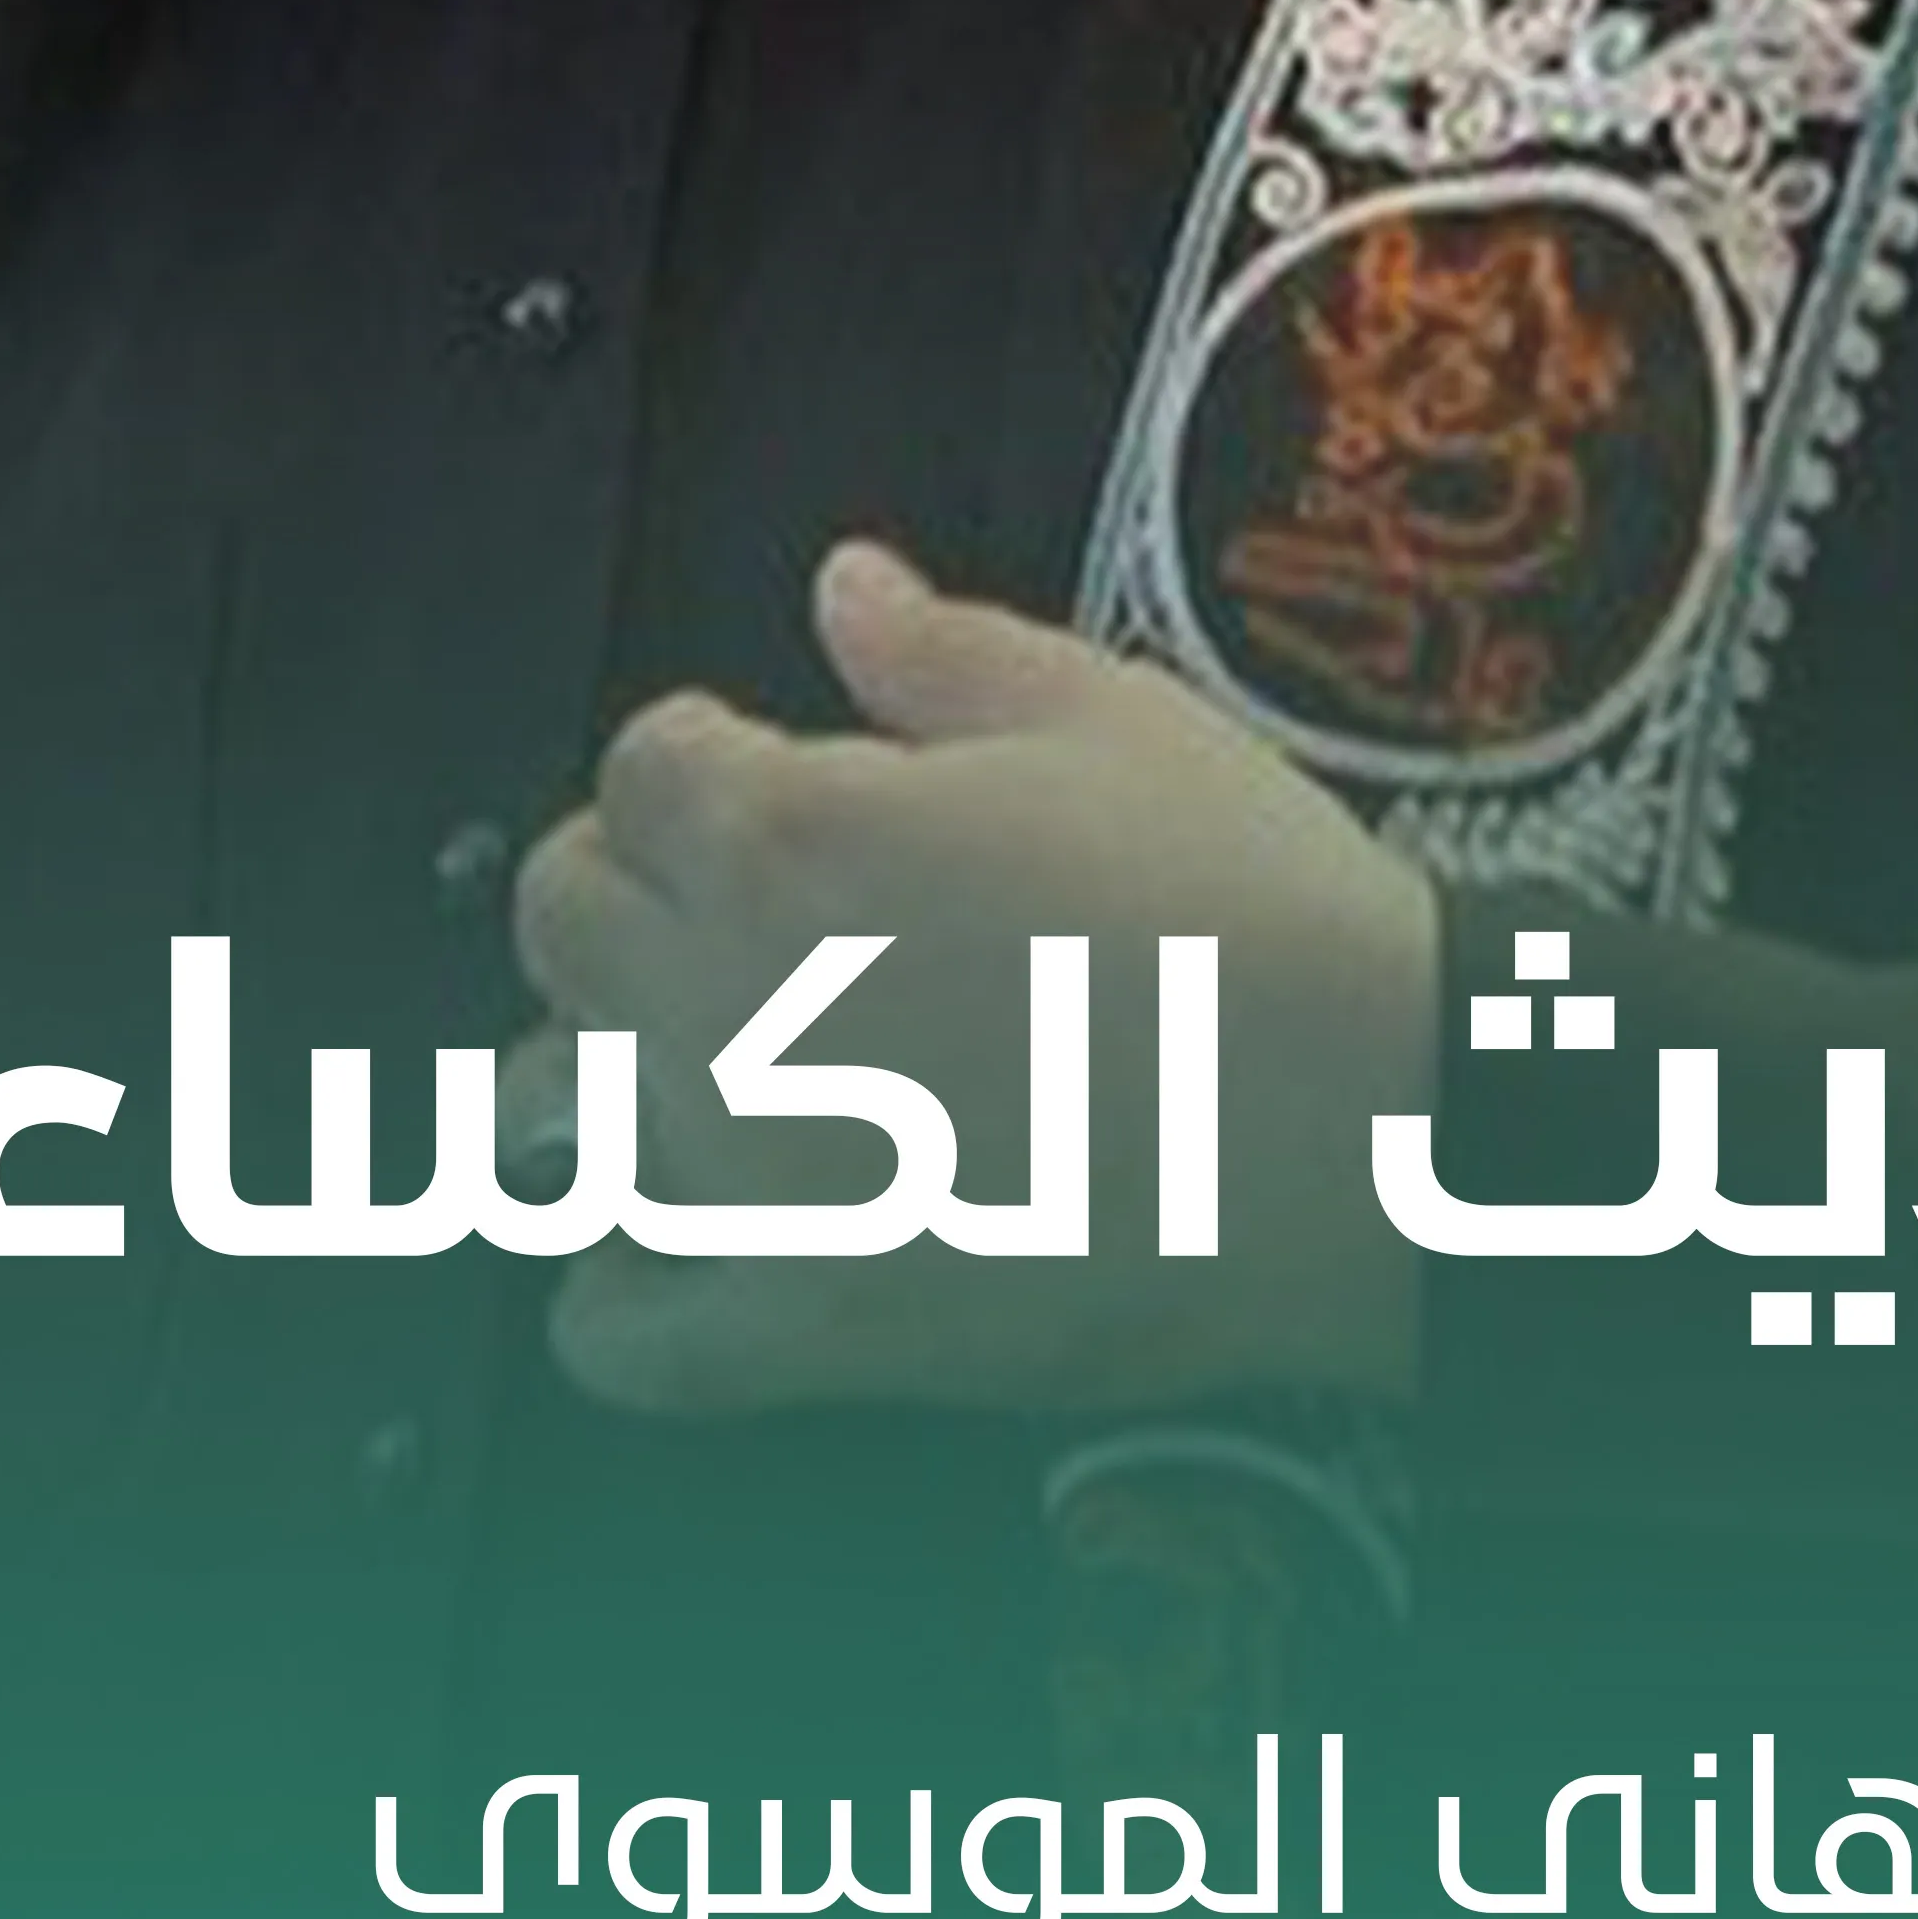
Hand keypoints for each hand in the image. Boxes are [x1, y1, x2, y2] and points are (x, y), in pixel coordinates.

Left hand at [509, 539, 1436, 1416]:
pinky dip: (624, 1293)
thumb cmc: (1251, 916)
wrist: (1366, 1124)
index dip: (712, 761)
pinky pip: (610, 1326)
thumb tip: (849, 591)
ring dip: (611, 1076)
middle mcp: (729, 996)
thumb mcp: (1111, 719)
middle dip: (638, 890)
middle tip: (746, 909)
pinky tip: (695, 1249)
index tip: (776, 782)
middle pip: (563, 914)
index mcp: (788, 828)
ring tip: (719, 1071)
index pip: (641, 761)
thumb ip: (944, 653)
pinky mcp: (799, 1323)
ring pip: (551, 1111)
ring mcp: (748, 1173)